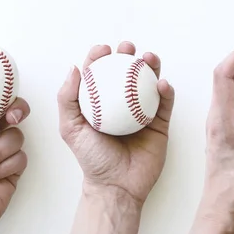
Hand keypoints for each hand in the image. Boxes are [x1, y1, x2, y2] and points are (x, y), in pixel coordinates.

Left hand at [58, 41, 174, 203]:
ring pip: (149, 83)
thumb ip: (67, 99)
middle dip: (127, 55)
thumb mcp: (71, 128)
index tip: (103, 49)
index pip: (100, 74)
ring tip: (148, 57)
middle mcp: (121, 105)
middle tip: (127, 48)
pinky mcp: (160, 123)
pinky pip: (165, 103)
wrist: (117, 186)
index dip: (100, 57)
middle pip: (126, 73)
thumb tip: (73, 68)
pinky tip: (162, 83)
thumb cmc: (92, 159)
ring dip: (151, 66)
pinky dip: (166, 90)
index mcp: (100, 104)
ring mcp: (142, 112)